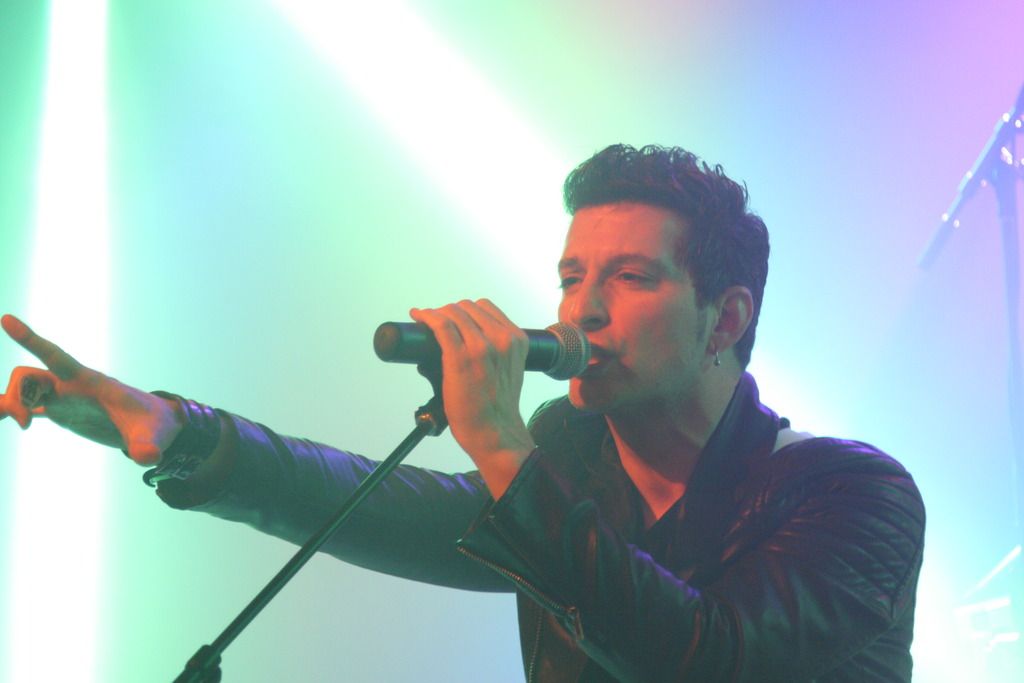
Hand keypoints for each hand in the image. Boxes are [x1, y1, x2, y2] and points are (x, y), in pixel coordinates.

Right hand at [0, 314, 182, 464]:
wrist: (155, 427)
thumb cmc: (154, 424)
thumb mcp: (152, 436)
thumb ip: (147, 446)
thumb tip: (149, 458)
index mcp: (90, 381)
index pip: (56, 356)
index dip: (31, 339)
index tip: (6, 319)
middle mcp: (73, 385)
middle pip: (28, 376)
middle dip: (16, 396)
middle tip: (26, 424)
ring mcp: (66, 397)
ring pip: (23, 388)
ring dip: (11, 404)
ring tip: (24, 425)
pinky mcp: (63, 410)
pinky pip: (27, 403)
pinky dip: (11, 409)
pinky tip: (6, 419)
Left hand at [410, 300, 534, 498]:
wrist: (495, 431)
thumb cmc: (497, 406)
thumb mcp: (509, 369)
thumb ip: (494, 351)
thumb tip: (458, 339)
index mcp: (516, 339)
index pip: (485, 307)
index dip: (465, 309)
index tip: (452, 315)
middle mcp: (501, 339)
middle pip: (467, 307)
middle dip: (449, 311)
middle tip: (436, 321)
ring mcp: (480, 347)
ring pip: (452, 313)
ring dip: (436, 313)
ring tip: (425, 320)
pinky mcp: (460, 357)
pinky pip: (440, 325)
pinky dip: (426, 316)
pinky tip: (418, 316)